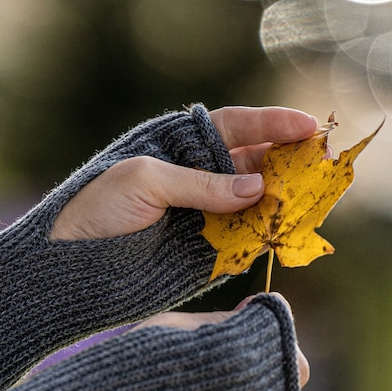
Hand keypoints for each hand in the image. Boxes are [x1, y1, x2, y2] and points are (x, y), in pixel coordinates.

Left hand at [50, 106, 318, 240]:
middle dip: (288, 163)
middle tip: (321, 164)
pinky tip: (287, 232)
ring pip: (255, 205)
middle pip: (254, 165)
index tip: (309, 127)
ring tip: (313, 199)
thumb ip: (201, 183)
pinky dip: (265, 238)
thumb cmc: (97, 208)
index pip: (234, 129)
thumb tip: (258, 188)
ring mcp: (202, 218)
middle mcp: (196, 181)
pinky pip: (242, 242)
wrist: (70, 265)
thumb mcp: (145, 182)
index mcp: (178, 148)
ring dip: (284, 202)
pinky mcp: (202, 254)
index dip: (272, 125)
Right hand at [135, 294, 310, 390]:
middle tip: (240, 368)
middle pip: (295, 374)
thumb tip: (258, 307)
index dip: (265, 331)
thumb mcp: (175, 326)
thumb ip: (224, 319)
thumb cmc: (132, 365)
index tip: (248, 332)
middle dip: (275, 366)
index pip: (282, 333)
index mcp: (246, 353)